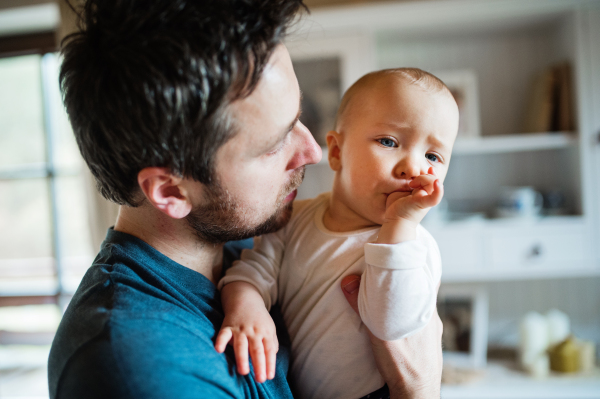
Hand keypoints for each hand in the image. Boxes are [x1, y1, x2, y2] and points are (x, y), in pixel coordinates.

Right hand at [215, 282, 278, 382]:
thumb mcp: (269, 328)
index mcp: (265, 333)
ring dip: (242, 358)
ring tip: (243, 372)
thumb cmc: (258, 318)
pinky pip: (223, 334)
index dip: (270, 364)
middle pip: (257, 350)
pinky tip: (219, 350)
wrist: (245, 298)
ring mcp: (240, 329)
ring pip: (241, 345)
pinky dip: (220, 341)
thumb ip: (272, 342)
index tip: (269, 376)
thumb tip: (272, 357)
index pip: (269, 350)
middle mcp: (253, 331)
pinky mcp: (228, 326)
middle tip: (260, 379)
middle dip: (259, 365)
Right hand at [341, 275, 442, 398]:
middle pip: (419, 290)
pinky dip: (409, 313)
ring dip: (407, 299)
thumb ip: (363, 307)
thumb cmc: (403, 368)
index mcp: (424, 310)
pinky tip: (398, 319)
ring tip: (391, 294)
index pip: (423, 278)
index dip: (412, 264)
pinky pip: (419, 319)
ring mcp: (432, 330)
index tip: (401, 254)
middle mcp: (431, 318)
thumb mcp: (380, 335)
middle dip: (405, 280)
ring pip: (418, 306)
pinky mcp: (429, 342)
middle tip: (390, 271)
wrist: (418, 395)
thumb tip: (348, 282)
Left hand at [384, 167, 443, 224]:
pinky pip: (435, 197)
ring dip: (423, 178)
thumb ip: (408, 184)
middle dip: (424, 176)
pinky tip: (437, 182)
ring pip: (432, 182)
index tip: (429, 169)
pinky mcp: (422, 203)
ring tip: (411, 184)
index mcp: (423, 193)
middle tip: (411, 182)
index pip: (432, 179)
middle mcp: (427, 195)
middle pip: (433, 179)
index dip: (432, 173)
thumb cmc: (397, 207)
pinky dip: (438, 190)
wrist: (395, 222)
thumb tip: (409, 175)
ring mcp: (426, 199)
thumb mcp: (402, 191)